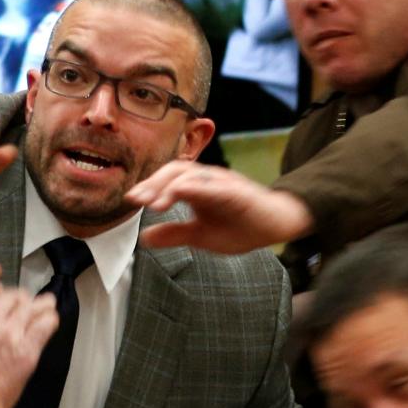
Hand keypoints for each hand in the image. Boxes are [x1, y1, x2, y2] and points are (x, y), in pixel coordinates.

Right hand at [0, 282, 59, 407]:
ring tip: (45, 304)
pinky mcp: (27, 351)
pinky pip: (45, 326)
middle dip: (18, 299)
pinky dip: (49, 318)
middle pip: (13, 296)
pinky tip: (50, 318)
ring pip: (32, 307)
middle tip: (22, 305)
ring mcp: (11, 334)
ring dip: (39, 304)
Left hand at [128, 162, 313, 252]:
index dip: (149, 187)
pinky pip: (211, 185)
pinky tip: (179, 196)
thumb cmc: (242, 227)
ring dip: (168, 185)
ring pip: (189, 173)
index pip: (168, 180)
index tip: (131, 200)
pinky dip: (193, 189)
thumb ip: (175, 234)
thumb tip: (145, 238)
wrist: (276, 225)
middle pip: (174, 169)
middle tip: (135, 200)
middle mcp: (207, 180)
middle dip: (152, 183)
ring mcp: (221, 182)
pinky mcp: (236, 191)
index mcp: (197, 188)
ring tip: (153, 203)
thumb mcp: (201, 236)